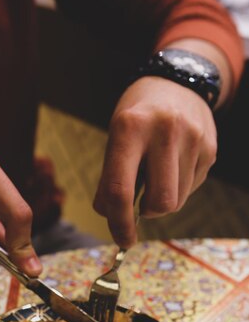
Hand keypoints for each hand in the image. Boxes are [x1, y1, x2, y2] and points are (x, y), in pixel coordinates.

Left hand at [93, 76, 216, 247]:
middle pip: (159, 202)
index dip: (118, 222)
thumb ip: (111, 176)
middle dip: (147, 213)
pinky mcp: (209, 148)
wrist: (177, 82)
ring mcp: (192, 139)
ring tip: (155, 175)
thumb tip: (111, 216)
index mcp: (130, 127)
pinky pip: (191, 188)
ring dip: (162, 200)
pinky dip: (177, 186)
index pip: (120, 189)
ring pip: (177, 200)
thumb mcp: (116, 136)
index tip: (121, 238)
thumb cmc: (137, 117)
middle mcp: (164, 131)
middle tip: (139, 208)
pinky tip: (172, 164)